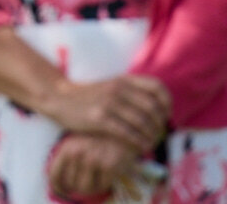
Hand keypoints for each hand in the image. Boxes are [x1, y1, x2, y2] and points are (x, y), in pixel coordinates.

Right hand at [33, 74, 170, 155]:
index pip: (156, 87)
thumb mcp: (111, 86)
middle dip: (159, 124)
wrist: (60, 98)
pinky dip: (138, 142)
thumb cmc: (89, 96)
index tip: (166, 115)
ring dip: (151, 136)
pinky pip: (126, 132)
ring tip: (151, 143)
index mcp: (123, 80)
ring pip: (141, 122)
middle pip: (152, 108)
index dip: (167, 102)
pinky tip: (141, 148)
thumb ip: (132, 92)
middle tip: (159, 134)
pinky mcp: (98, 118)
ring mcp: (108, 103)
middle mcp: (118, 89)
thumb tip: (158, 108)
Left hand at [47, 132, 138, 201]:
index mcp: (67, 147)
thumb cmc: (101, 137)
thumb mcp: (80, 142)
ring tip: (96, 179)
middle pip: (71, 183)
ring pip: (85, 188)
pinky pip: (102, 186)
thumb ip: (70, 158)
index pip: (55, 174)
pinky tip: (108, 174)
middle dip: (77, 186)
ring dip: (91, 187)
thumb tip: (59, 183)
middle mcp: (78, 152)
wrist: (126, 127)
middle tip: (85, 181)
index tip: (63, 191)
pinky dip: (104, 183)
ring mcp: (93, 159)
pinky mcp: (109, 165)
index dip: (58, 186)